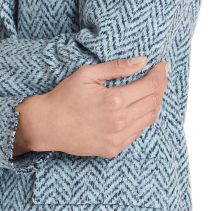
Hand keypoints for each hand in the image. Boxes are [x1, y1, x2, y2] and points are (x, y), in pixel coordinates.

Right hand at [13, 56, 169, 157]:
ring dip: (154, 103)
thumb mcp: (88, 74)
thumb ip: (117, 67)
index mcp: (114, 101)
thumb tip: (142, 61)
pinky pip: (137, 132)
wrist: (48, 126)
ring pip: (149, 119)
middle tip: (160, 76)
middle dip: (160, 87)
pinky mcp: (114, 149)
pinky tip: (138, 108)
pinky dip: (142, 118)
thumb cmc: (64, 97)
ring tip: (152, 90)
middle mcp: (119, 122)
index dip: (160, 74)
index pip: (150, 86)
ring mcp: (117, 138)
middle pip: (154, 102)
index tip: (163, 66)